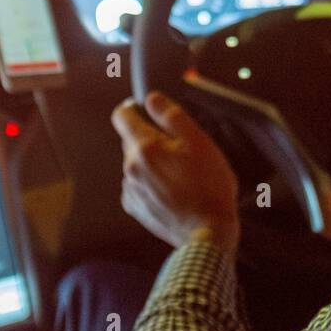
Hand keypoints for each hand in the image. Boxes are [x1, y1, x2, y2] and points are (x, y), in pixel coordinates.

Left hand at [112, 91, 239, 253]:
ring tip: (181, 176)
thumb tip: (151, 99)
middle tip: (180, 151)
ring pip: (136, 163)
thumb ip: (172, 116)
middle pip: (131, 140)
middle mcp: (130, 167)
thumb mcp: (199, 142)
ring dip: (152, 163)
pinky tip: (173, 191)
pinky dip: (151, 183)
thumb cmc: (209, 186)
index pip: (122, 115)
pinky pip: (137, 185)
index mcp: (145, 147)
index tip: (149, 112)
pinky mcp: (135, 207)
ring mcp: (130, 190)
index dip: (134, 108)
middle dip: (151, 139)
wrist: (207, 232)